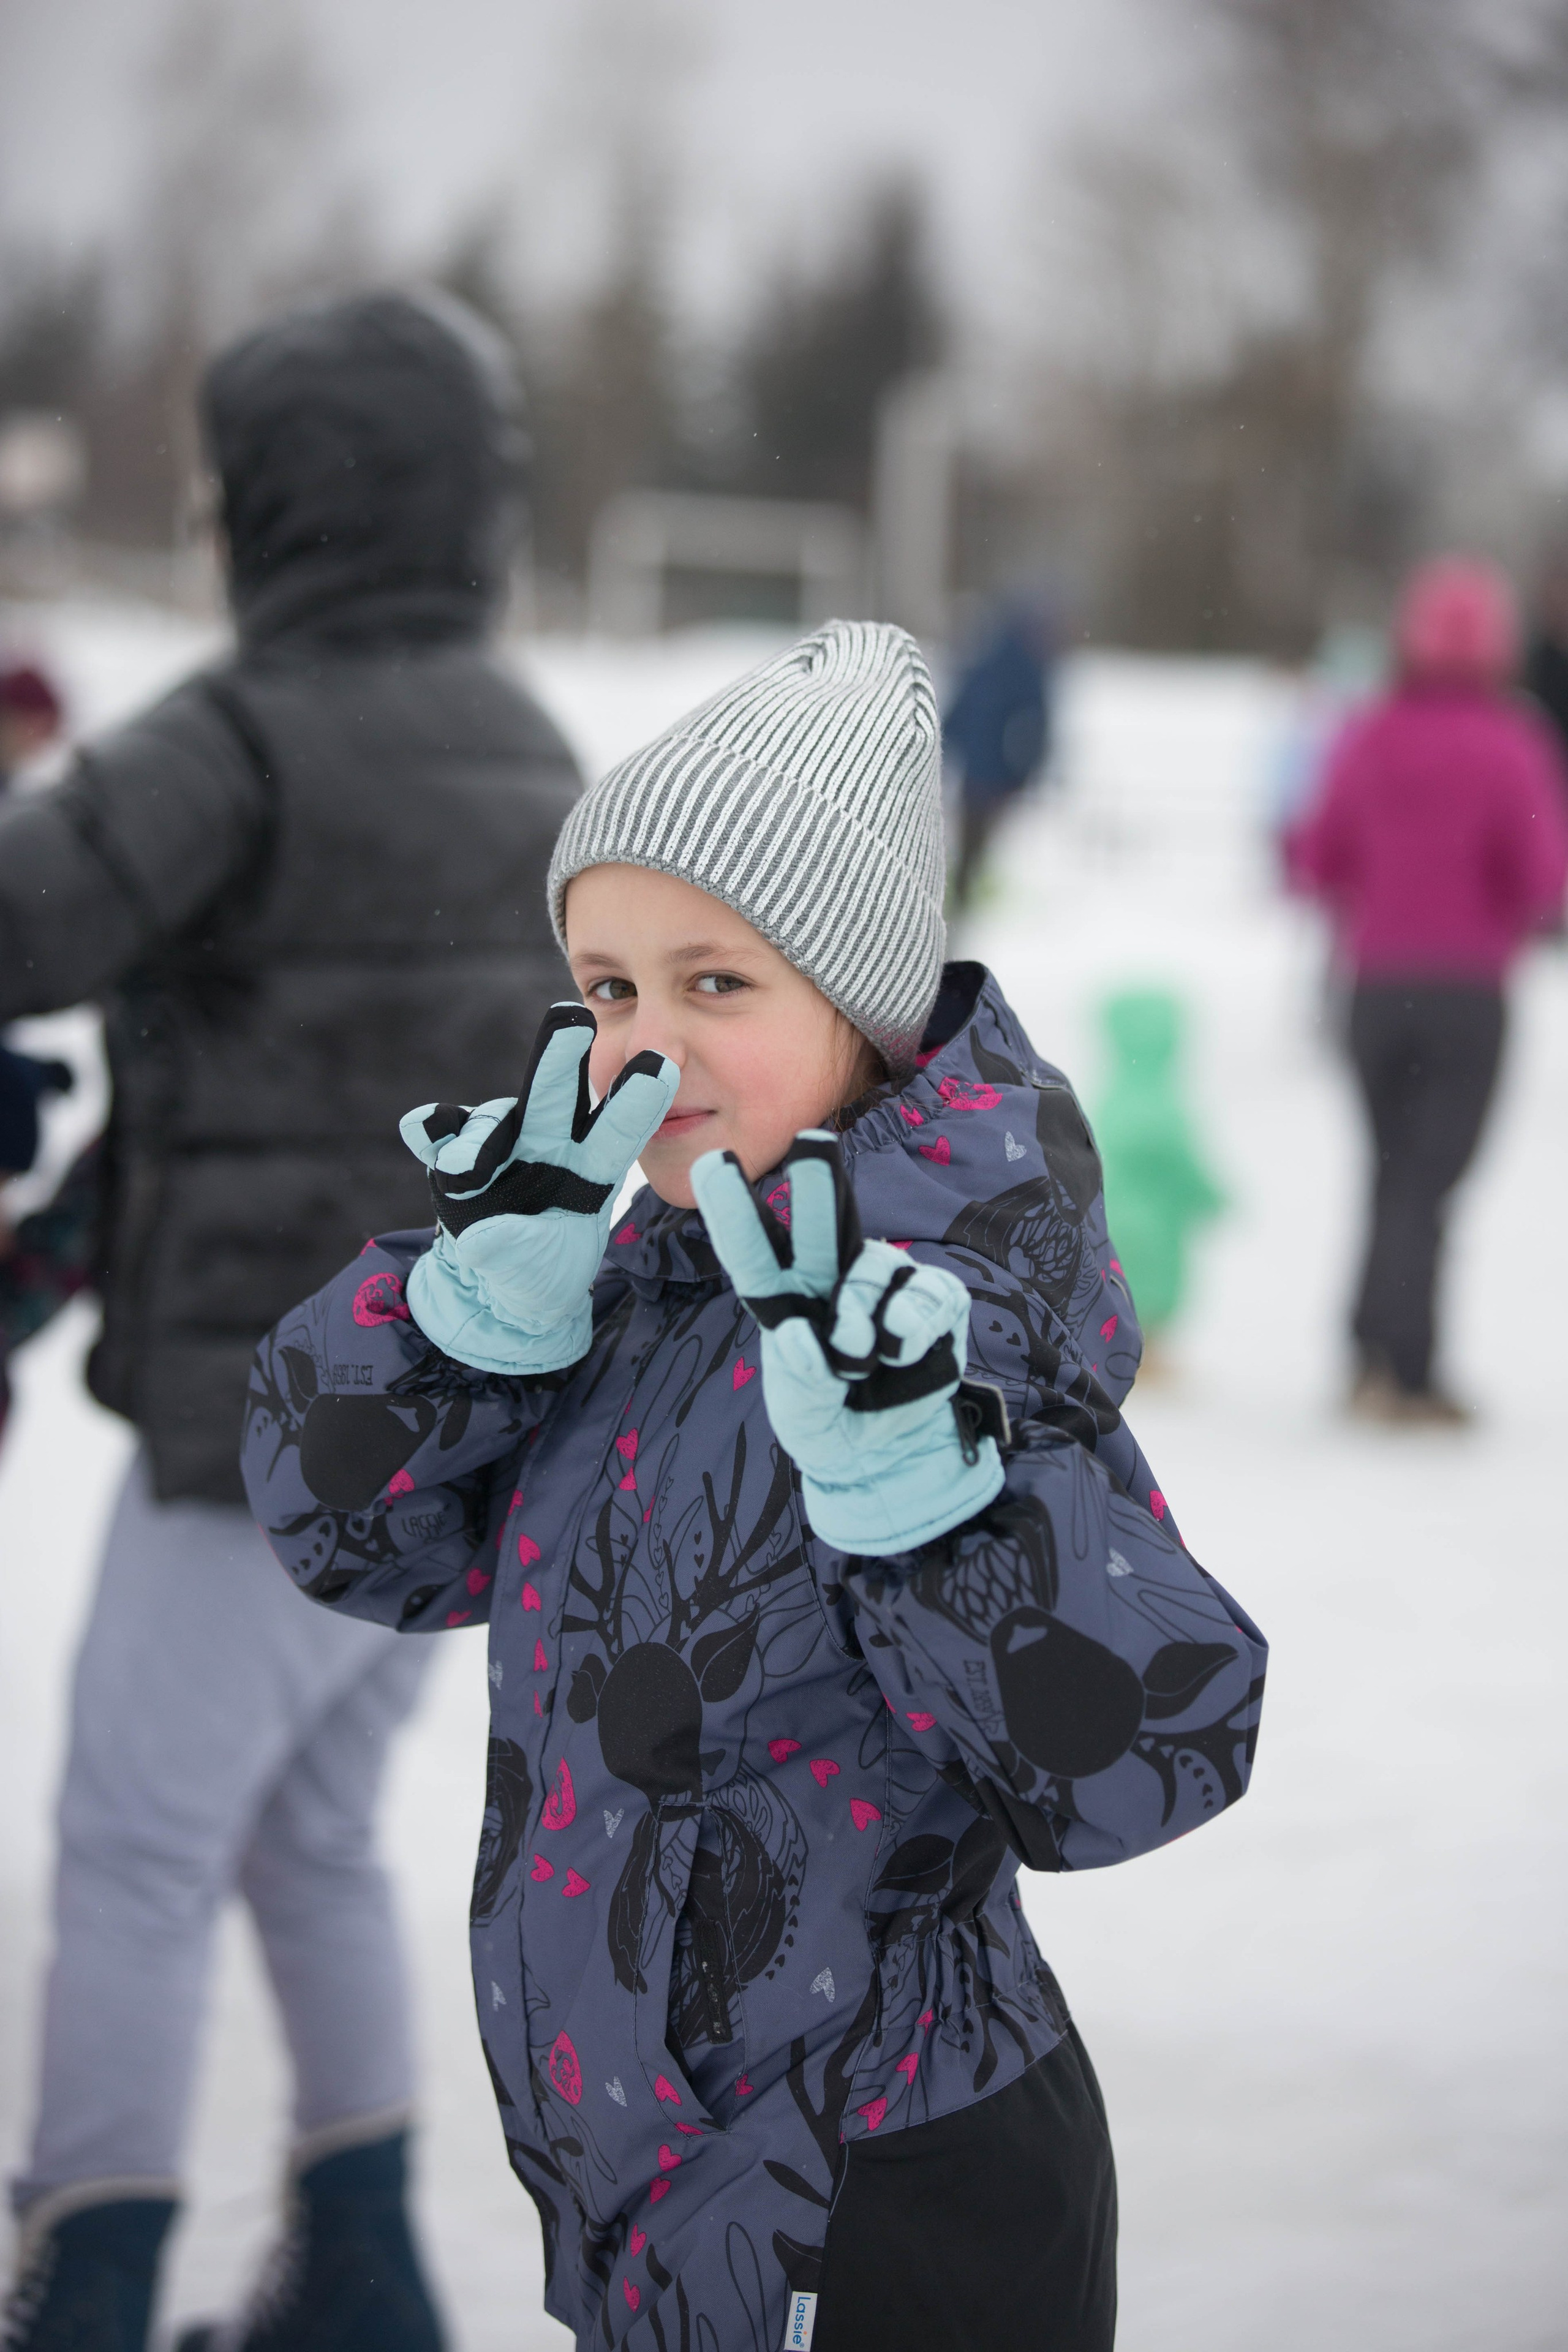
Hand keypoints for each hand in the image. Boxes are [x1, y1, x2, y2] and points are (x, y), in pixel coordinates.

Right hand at [400, 1003, 677, 1372]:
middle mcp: (547, 1143)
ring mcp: (499, 1144)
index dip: (636, 1102)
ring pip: (492, 1121)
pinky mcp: (453, 1154)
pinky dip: (432, 1130)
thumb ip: (516, 1249)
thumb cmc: (538, 1269)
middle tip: (572, 1017)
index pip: (616, 1131)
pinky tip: (423, 1130)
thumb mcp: (541, 1272)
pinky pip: (440, 1132)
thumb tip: (481, 1235)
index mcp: (590, 1169)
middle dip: (560, 1058)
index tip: (661, 1066)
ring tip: (465, 1174)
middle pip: (554, 1097)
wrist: (491, 1279)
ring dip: (480, 1141)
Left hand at [691, 1131, 1004, 1555]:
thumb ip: (800, 1380)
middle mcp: (832, 1277)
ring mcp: (886, 1283)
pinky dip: (911, 1327)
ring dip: (863, 1319)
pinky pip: (925, 1296)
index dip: (734, 1211)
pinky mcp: (935, 1300)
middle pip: (821, 1225)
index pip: (755, 1251)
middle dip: (816, 1185)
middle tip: (811, 1144)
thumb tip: (805, 1337)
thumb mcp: (803, 1415)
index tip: (711, 1165)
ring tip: (860, 1364)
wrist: (891, 1455)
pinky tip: (903, 1353)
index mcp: (785, 1298)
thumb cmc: (829, 1420)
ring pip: (873, 1269)